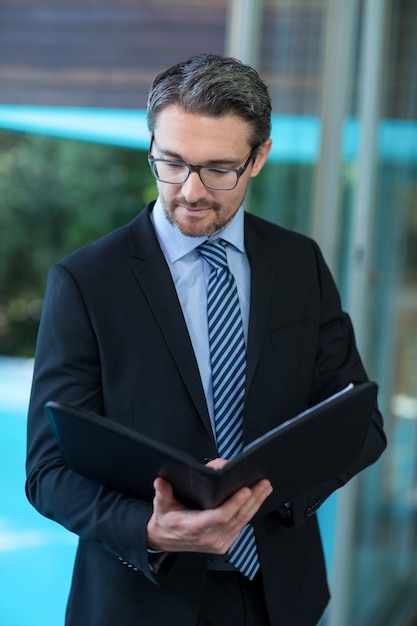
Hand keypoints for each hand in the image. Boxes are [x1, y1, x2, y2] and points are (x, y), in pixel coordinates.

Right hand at [146, 459, 272, 553]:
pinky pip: (241, 526)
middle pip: (237, 517)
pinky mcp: (224, 542)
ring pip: (242, 522)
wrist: (166, 539)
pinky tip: (257, 500)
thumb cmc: (167, 521)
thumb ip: (162, 493)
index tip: (245, 490)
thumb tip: (161, 482)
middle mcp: (209, 537)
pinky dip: (250, 512)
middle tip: (263, 483)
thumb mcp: (161, 505)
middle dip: (253, 499)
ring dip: (256, 504)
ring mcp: (219, 541)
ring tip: (264, 488)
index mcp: (195, 527)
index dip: (235, 503)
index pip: (220, 516)